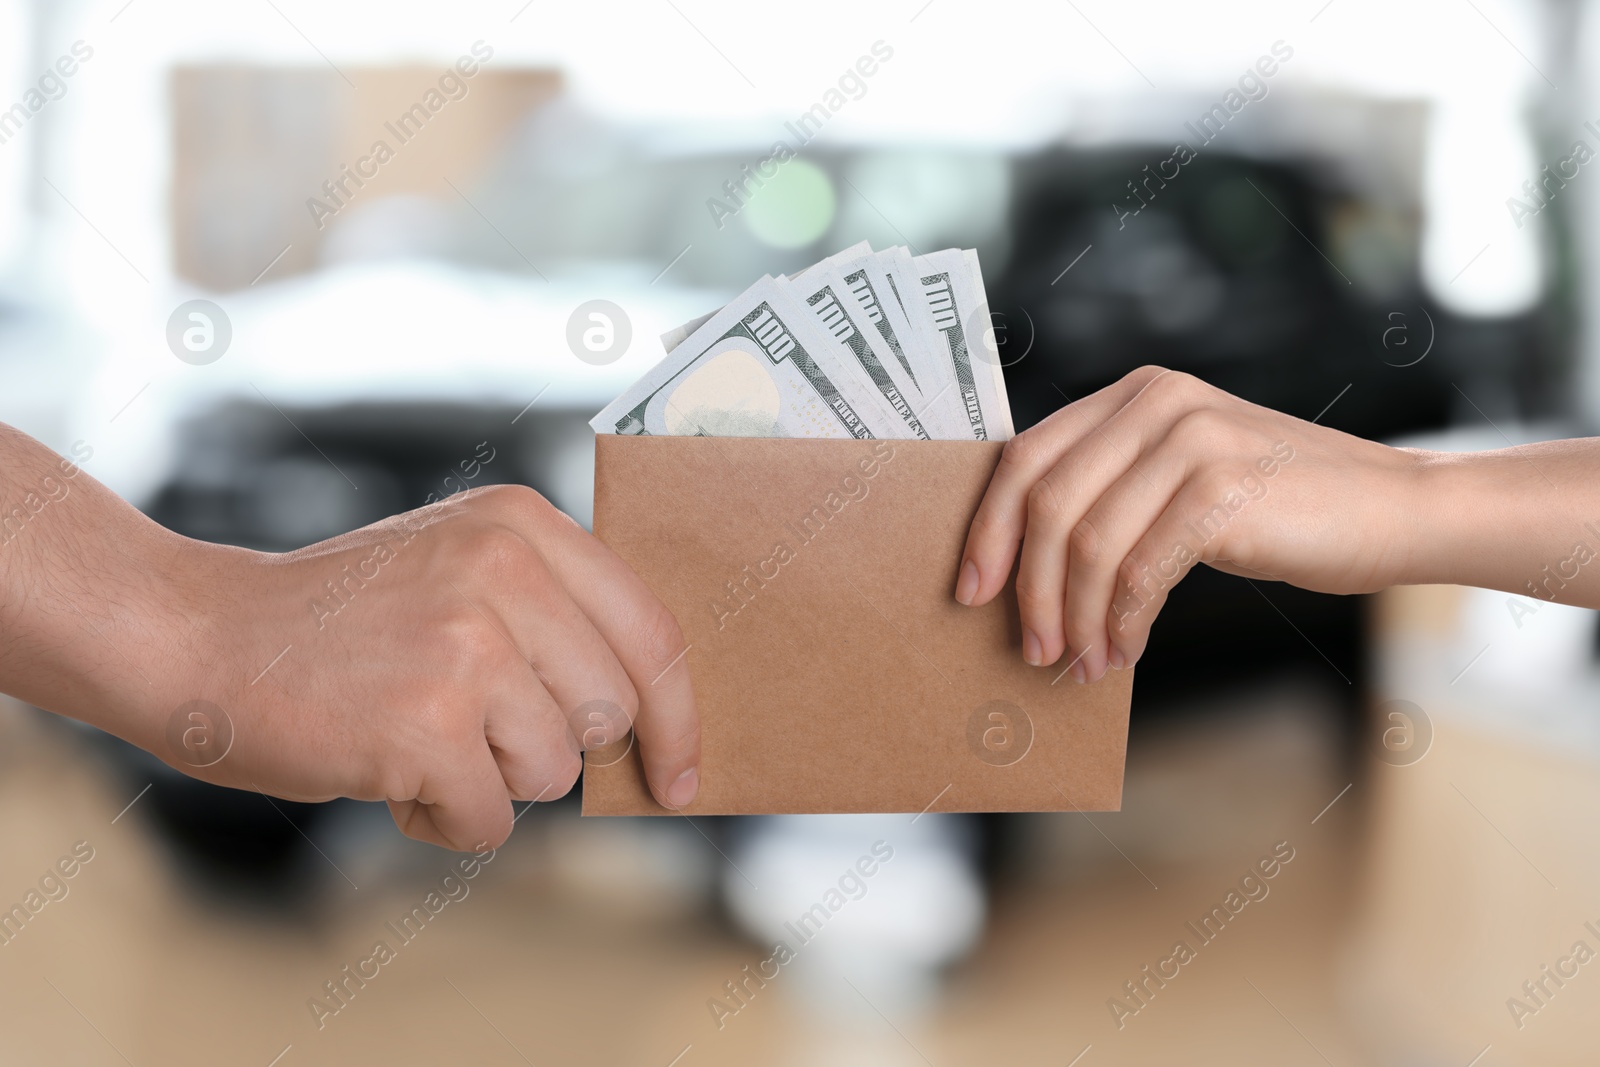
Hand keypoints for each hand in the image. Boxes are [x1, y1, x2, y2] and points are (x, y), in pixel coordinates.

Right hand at [163, 484, 697, 848]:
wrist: (201, 637)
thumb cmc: (339, 619)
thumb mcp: (457, 563)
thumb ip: (551, 611)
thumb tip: (649, 713)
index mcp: (522, 525)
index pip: (651, 632)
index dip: (678, 716)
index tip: (679, 773)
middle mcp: (503, 571)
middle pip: (608, 712)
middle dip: (549, 745)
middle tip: (472, 725)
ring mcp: (466, 646)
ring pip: (552, 772)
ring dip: (489, 779)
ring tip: (417, 737)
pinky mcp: (427, 723)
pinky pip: (490, 820)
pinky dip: (442, 819)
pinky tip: (387, 772)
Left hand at [954, 366, 1426, 680]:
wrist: (1396, 509)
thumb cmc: (1282, 507)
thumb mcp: (1183, 475)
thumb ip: (1115, 490)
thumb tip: (1027, 566)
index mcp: (1133, 394)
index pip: (1026, 458)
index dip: (988, 529)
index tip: (971, 590)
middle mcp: (1156, 403)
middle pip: (1046, 503)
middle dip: (1026, 587)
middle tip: (1030, 647)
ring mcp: (1190, 441)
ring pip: (1086, 544)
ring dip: (1074, 618)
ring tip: (1078, 663)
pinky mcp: (1221, 490)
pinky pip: (1138, 571)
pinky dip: (1121, 623)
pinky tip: (1123, 653)